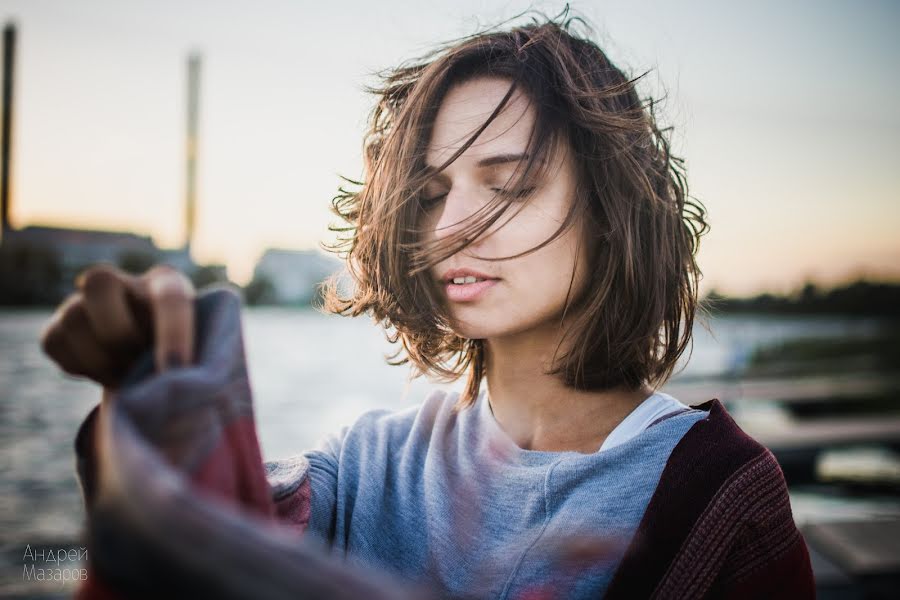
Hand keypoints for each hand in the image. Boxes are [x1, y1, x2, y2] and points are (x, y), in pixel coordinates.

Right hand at [40, 263, 196, 390]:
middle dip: (118, 335)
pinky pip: (54, 341)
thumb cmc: (186, 359)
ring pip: (73, 316)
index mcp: (168, 283)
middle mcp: (124, 282)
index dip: (173, 334)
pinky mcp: (58, 327)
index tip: (177, 370)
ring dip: (101, 359)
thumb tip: (181, 381)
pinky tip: (107, 372)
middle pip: (100, 283)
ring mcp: (86, 301)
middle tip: (138, 365)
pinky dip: (79, 366)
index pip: (170, 296)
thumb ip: (198, 362)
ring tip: (128, 376)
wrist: (150, 366)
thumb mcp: (202, 355)